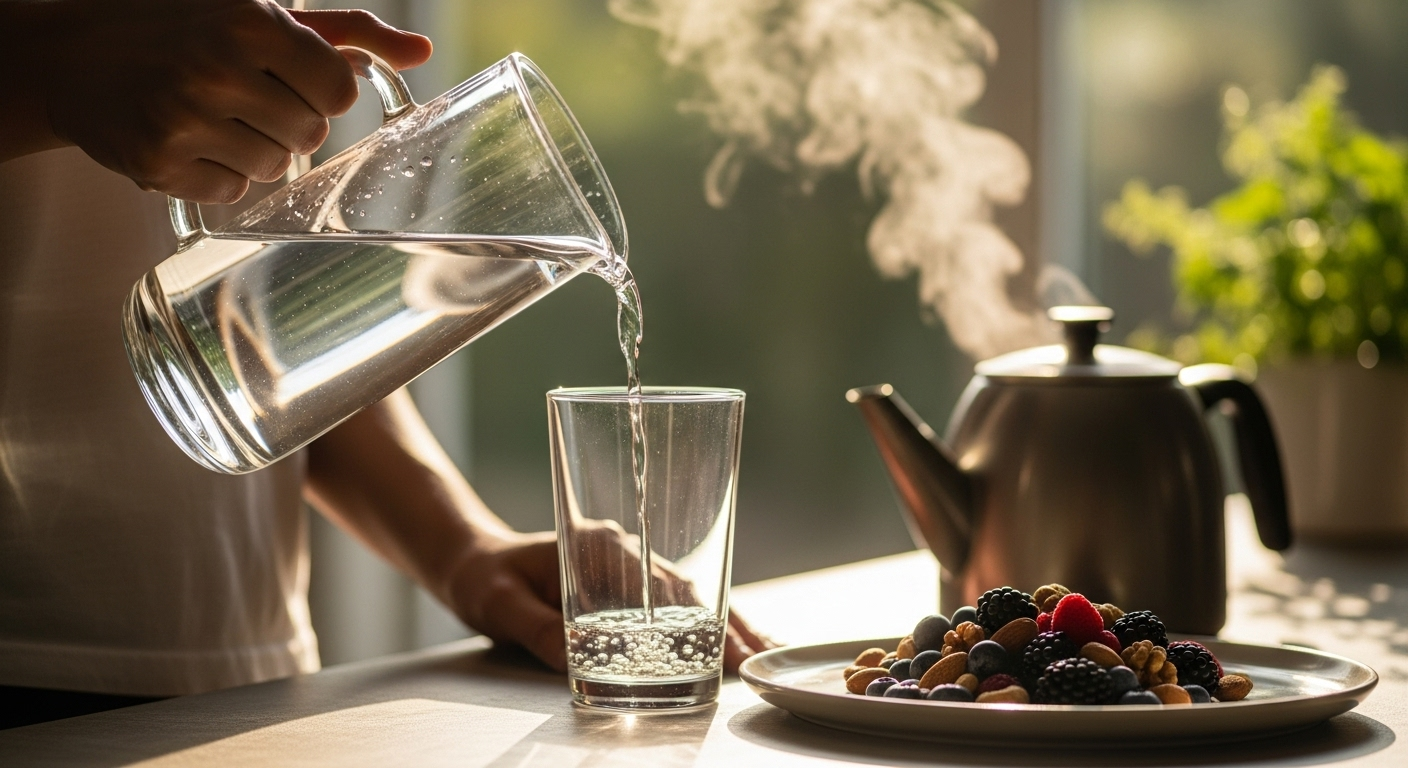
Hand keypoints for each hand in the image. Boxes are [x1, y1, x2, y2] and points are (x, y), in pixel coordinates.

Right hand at [28, 0, 430, 201]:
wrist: (70, 53)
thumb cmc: (180, 23)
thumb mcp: (258, 10)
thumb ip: (345, 32)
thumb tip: (420, 52)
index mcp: (247, 21)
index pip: (339, 91)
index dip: (322, 88)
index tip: (292, 75)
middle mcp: (214, 70)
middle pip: (312, 132)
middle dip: (290, 116)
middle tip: (245, 92)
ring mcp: (182, 120)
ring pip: (277, 166)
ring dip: (258, 145)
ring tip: (213, 111)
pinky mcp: (158, 164)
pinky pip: (234, 190)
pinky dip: (221, 170)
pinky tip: (189, 136)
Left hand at [445, 526, 775, 673]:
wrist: (472, 560)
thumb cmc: (484, 576)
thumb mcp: (500, 605)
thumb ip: (536, 630)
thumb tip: (574, 661)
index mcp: (598, 544)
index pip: (658, 579)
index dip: (692, 613)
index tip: (719, 642)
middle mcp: (623, 548)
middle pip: (688, 585)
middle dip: (725, 622)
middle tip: (754, 659)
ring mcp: (630, 563)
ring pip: (691, 592)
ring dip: (726, 622)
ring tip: (760, 652)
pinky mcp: (629, 583)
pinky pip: (676, 602)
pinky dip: (707, 621)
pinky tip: (732, 641)